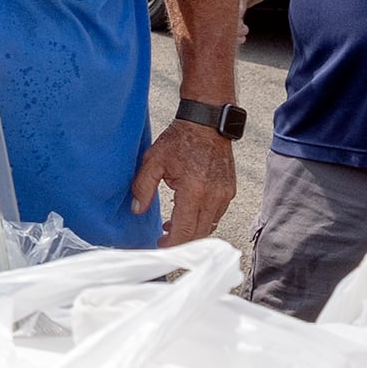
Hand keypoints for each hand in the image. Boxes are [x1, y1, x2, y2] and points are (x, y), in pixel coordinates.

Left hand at [133, 118, 236, 245]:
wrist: (207, 122)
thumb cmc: (180, 139)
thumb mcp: (153, 161)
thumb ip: (143, 187)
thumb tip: (137, 210)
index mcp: (194, 191)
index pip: (185, 231)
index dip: (172, 244)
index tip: (160, 245)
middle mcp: (213, 197)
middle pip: (198, 234)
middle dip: (181, 241)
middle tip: (164, 240)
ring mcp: (224, 195)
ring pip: (209, 226)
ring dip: (191, 231)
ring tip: (172, 226)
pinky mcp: (229, 191)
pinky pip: (216, 215)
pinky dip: (202, 220)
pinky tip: (187, 213)